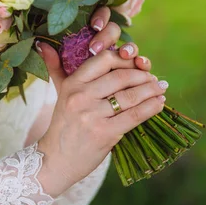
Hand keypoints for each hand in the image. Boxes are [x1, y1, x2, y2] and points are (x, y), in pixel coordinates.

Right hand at [35, 10, 167, 196]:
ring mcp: (93, 115)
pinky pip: (134, 116)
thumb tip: (44, 44)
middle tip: (154, 77)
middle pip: (121, 77)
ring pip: (130, 96)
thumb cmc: (63, 125)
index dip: (124, 59)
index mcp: (72, 83)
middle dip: (142, 75)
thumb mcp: (59, 94)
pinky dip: (151, 108)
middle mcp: (81, 96)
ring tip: (161, 87)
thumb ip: (55, 67)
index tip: (135, 63)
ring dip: (151, 90)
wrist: (56, 160)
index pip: (104, 60)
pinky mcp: (105, 133)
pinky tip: (160, 104)